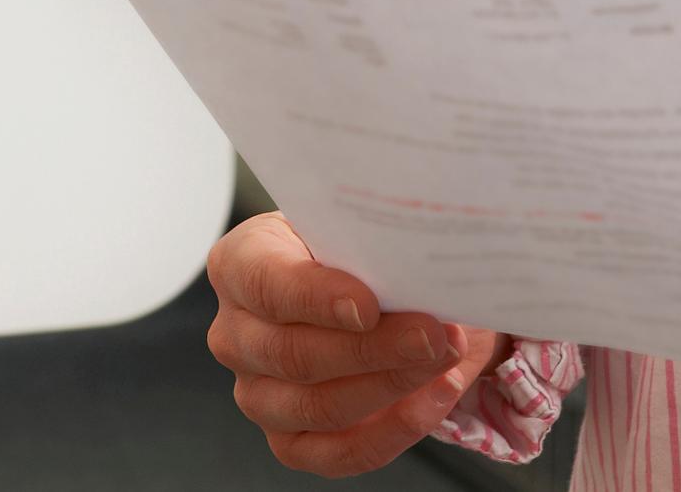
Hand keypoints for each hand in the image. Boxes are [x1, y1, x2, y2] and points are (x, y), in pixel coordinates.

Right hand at [204, 212, 502, 474]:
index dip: (315, 298)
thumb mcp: (359, 227)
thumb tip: (413, 268)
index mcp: (240, 264)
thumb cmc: (361, 250)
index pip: (264, 284)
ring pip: (318, 406)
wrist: (378, 289)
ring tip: (445, 359)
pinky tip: (435, 396)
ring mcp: (257, 394)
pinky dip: (395, 429)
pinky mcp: (289, 440)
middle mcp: (235, 334)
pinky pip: (338, 453)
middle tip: (433, 333)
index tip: (369, 306)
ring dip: (392, 385)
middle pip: (293, 354)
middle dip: (374, 347)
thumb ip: (370, 242)